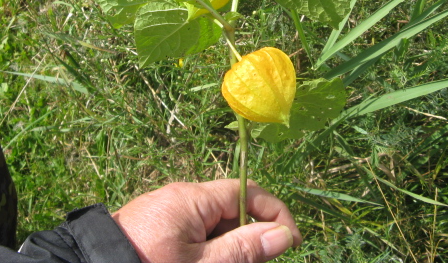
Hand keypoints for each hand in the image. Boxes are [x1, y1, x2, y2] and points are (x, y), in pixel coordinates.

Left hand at [112, 179, 302, 262]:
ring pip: (212, 226)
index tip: (291, 243)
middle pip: (231, 210)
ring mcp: (166, 214)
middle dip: (250, 238)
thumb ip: (243, 250)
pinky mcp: (155, 229)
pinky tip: (206, 262)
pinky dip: (207, 251)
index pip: (246, 192)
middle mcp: (179, 198)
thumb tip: (284, 235)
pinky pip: (193, 235)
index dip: (273, 213)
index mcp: (191, 198)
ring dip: (228, 248)